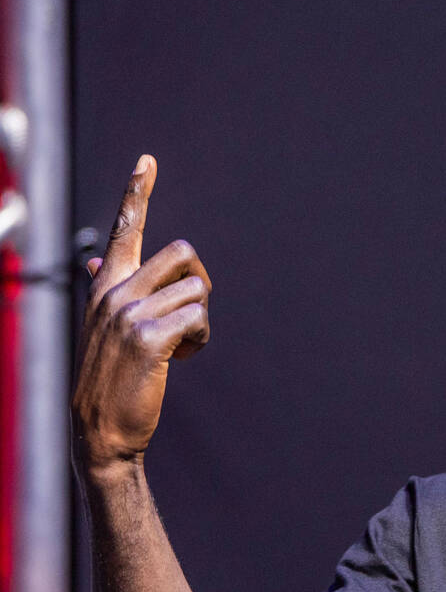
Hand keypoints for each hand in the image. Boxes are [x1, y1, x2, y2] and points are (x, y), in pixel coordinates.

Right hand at [72, 155, 211, 475]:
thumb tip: (97, 255)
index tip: (147, 160)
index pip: (123, 228)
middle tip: (190, 316)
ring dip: (201, 320)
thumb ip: (107, 288)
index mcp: (106, 284)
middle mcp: (114, 291)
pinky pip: (198, 318)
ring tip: (180, 346)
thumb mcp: (104, 327)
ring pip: (197, 290)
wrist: (101, 431)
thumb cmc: (112, 377)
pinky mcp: (148, 337)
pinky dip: (200, 339)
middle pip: (183, 253)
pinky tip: (182, 358)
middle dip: (201, 283)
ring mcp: (128, 313)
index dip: (136, 192)